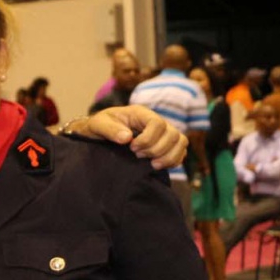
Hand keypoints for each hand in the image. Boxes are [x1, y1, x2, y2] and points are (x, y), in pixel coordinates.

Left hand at [65, 106, 188, 170]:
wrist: (101, 133)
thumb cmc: (100, 126)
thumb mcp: (99, 124)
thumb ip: (110, 130)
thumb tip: (126, 138)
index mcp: (141, 113)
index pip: (157, 123)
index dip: (148, 138)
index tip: (132, 148)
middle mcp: (156, 121)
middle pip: (173, 134)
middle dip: (156, 149)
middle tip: (138, 155)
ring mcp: (163, 132)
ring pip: (180, 142)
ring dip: (168, 156)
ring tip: (152, 164)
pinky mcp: (166, 144)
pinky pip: (180, 151)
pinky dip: (174, 160)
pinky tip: (158, 165)